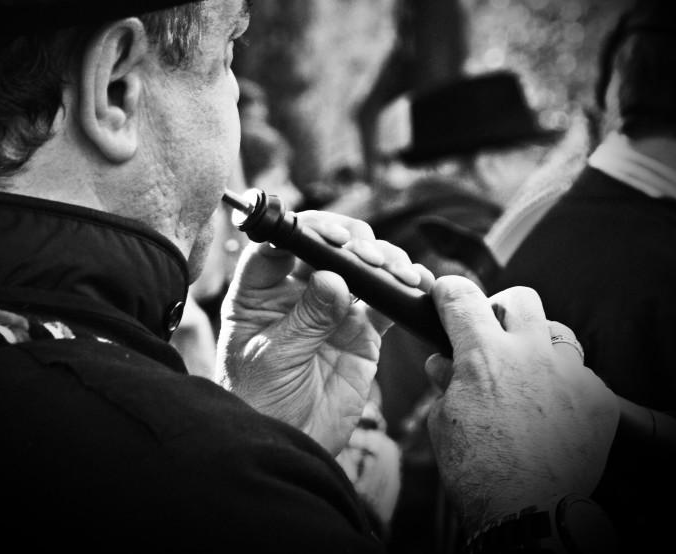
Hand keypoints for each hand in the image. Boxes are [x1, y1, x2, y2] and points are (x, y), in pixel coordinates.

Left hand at [216, 210, 423, 454]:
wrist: (289, 445)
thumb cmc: (261, 401)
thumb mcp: (275, 358)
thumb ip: (305, 319)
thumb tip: (332, 278)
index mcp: (260, 293)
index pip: (278, 245)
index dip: (304, 231)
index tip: (330, 235)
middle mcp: (297, 293)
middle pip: (326, 248)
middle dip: (352, 242)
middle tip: (369, 255)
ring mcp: (333, 309)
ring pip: (360, 268)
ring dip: (382, 260)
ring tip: (395, 271)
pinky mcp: (363, 330)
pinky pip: (386, 301)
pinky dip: (402, 289)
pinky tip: (414, 283)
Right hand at [424, 277, 618, 530]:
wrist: (528, 514)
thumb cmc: (478, 471)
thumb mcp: (444, 422)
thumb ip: (446, 383)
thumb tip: (443, 362)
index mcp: (484, 355)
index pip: (463, 298)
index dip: (449, 292)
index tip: (445, 296)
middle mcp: (531, 353)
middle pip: (521, 299)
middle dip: (503, 309)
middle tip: (494, 334)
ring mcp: (570, 374)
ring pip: (558, 335)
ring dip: (540, 349)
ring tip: (530, 380)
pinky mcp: (600, 400)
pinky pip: (583, 376)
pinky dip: (566, 390)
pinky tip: (554, 416)